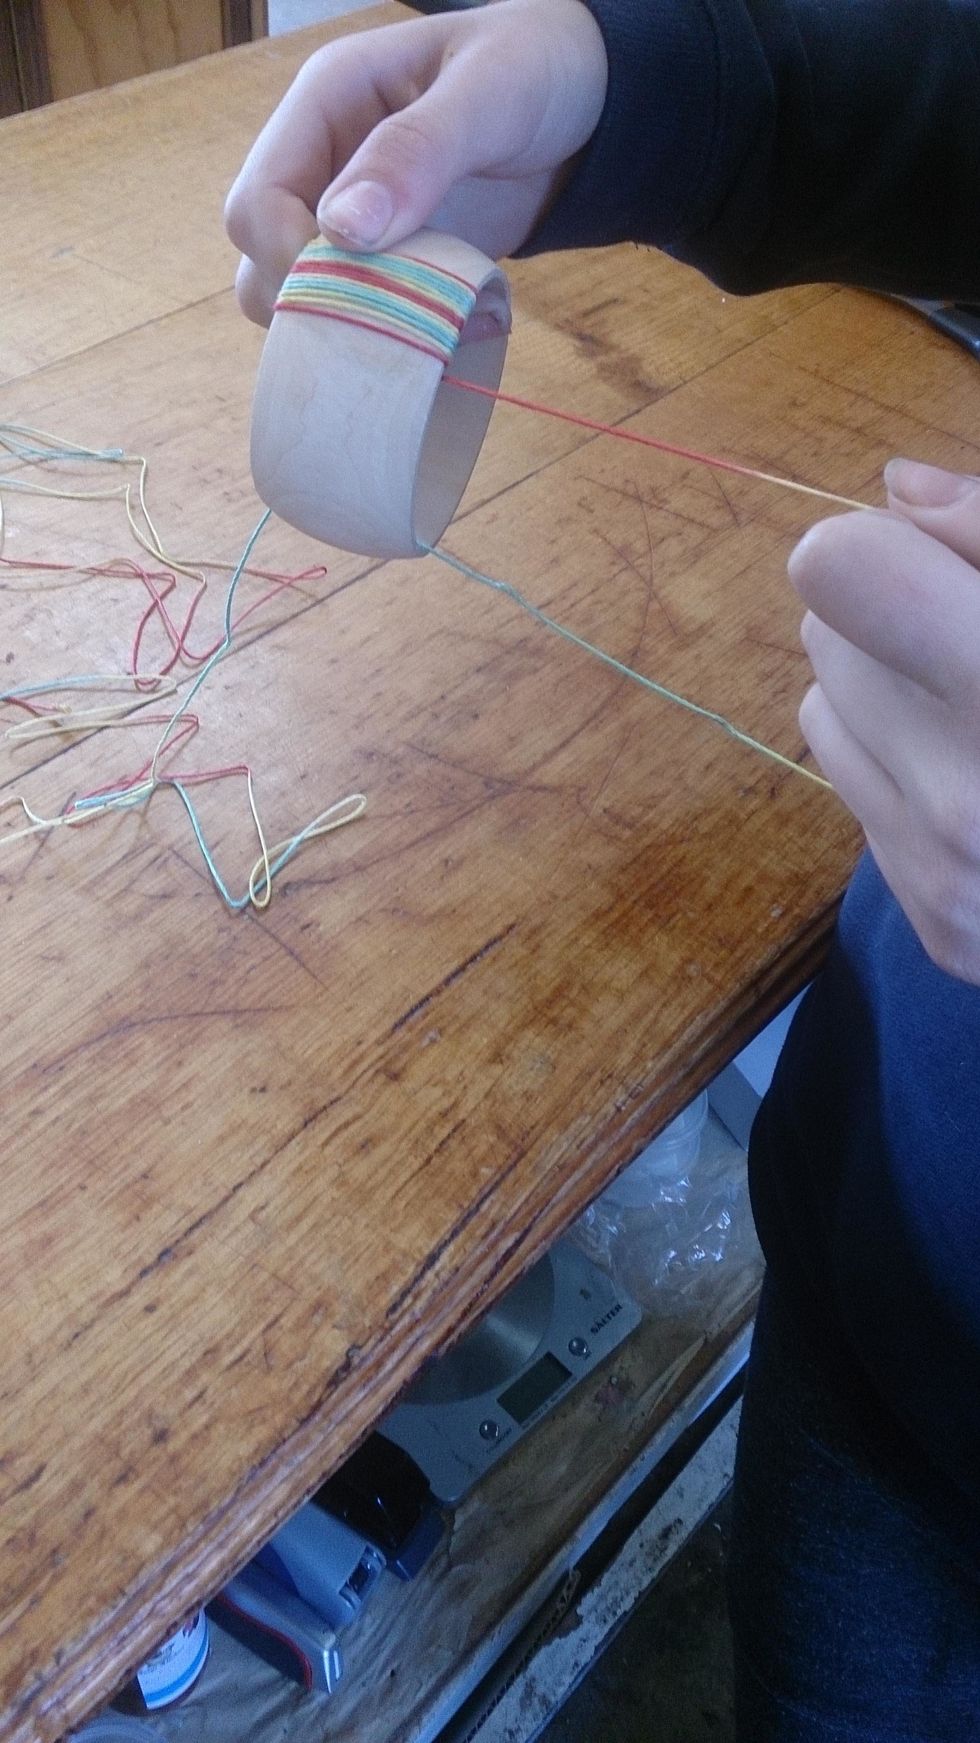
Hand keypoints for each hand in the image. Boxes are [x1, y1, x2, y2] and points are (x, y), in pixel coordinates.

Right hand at [225, 0, 606, 325]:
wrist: (590, 107)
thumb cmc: (535, 68)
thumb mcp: (488, 93)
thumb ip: (416, 152)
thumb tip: (342, 229)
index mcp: (325, 106)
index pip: (256, 202)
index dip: (287, 258)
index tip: (352, 290)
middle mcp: (323, 167)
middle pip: (263, 262)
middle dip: (316, 304)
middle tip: (397, 318)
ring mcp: (356, 222)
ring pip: (303, 300)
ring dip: (355, 330)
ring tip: (435, 326)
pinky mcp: (394, 264)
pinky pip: (366, 318)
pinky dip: (403, 340)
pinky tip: (466, 328)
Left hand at [790, 461, 979, 983]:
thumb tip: (899, 490)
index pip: (842, 571)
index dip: (883, 546)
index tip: (933, 562)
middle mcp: (967, 798)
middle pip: (826, 634)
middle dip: (892, 617)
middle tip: (979, 635)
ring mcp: (948, 878)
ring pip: (827, 714)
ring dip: (889, 692)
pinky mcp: (942, 930)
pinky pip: (856, 797)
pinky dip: (907, 770)